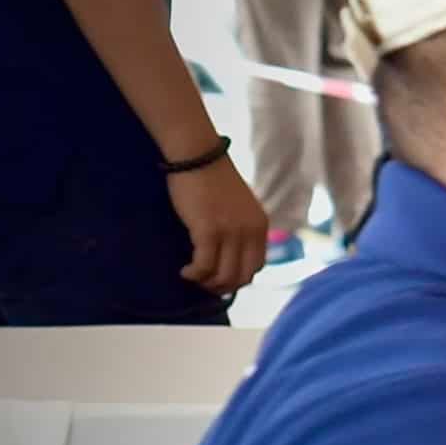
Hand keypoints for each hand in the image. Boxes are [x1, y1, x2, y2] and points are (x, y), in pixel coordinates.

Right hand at [169, 154, 271, 294]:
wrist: (198, 157)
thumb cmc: (212, 180)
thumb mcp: (238, 207)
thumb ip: (240, 229)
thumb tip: (229, 255)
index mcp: (261, 226)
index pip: (256, 266)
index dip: (238, 278)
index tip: (219, 278)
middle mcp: (251, 232)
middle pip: (242, 276)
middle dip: (223, 287)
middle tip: (203, 284)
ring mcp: (231, 232)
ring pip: (224, 275)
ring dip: (206, 283)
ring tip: (192, 277)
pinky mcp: (209, 231)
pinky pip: (204, 266)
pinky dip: (194, 274)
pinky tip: (184, 271)